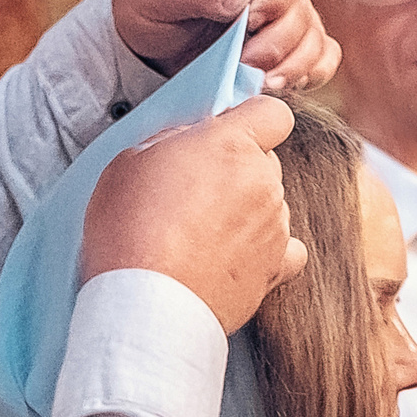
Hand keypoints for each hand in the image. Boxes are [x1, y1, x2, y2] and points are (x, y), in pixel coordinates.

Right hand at [80, 95, 305, 332]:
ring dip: (246, 212)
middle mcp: (264, 181)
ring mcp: (275, 226)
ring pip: (272, 204)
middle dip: (237, 170)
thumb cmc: (130, 231)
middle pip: (266, 161)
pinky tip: (238, 257)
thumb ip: (171, 142)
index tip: (227, 135)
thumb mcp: (130, 162)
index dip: (251, 121)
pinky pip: (287, 250)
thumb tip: (188, 141)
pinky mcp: (276, 269)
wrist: (146, 303)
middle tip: (194, 191)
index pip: (272, 113)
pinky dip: (267, 251)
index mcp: (232, 145)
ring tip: (201, 235)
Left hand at [112, 0, 339, 91]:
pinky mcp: (286, 50)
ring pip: (315, 38)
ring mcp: (282, 18)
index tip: (250, 21)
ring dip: (295, 65)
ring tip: (261, 84)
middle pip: (302, 7)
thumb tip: (241, 0)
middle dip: (279, 41)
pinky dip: (309, 75)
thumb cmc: (146, 4)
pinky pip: (319, 60)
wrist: (141, 41)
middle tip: (246, 64)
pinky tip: (278, 86)